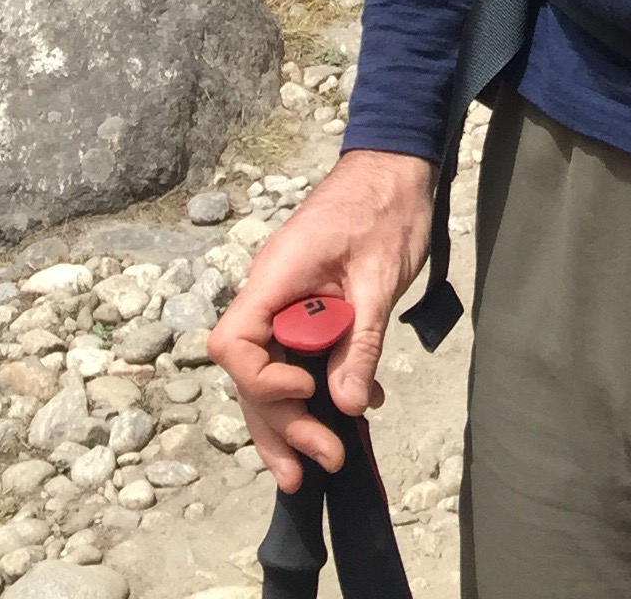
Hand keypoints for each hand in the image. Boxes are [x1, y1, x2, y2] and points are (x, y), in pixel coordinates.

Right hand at [208, 148, 433, 489]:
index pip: (235, 344)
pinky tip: (356, 412)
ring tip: (319, 465)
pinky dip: (323, 390)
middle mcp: (271, 293)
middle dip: (283, 422)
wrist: (396, 165)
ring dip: (295, 421)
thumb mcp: (380, 276)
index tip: (308, 390)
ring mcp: (286, 301)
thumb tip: (347, 406)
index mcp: (276, 277)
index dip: (262, 381)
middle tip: (324, 461)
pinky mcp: (307, 306)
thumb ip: (361, 340)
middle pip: (253, 373)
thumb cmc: (386, 205)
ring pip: (273, 372)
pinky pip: (300, 356)